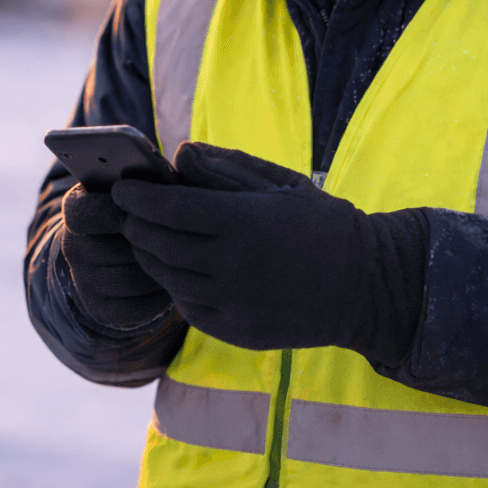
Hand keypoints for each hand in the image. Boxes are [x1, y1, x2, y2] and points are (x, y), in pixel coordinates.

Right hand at [59, 182, 171, 329]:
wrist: (117, 248)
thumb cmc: (141, 208)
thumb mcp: (138, 185)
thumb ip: (149, 173)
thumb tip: (174, 156)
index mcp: (76, 208)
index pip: (89, 212)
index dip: (122, 212)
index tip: (147, 209)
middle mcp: (73, 246)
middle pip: (118, 249)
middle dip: (153, 243)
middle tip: (178, 237)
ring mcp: (83, 280)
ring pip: (131, 280)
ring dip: (160, 271)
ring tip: (180, 260)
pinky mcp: (99, 309)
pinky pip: (135, 309)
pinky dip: (158, 298)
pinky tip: (170, 282)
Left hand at [114, 143, 423, 353]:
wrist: (365, 287)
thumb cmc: (320, 224)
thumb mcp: (279, 184)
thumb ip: (225, 168)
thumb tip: (178, 154)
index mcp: (243, 222)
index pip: (168, 207)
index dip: (138, 197)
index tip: (122, 186)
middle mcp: (233, 266)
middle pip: (159, 243)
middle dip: (135, 224)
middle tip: (125, 211)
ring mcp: (233, 304)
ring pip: (168, 277)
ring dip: (149, 255)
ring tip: (144, 237)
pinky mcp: (236, 332)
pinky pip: (188, 306)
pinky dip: (174, 284)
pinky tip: (175, 268)